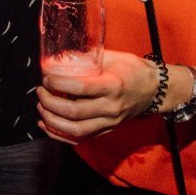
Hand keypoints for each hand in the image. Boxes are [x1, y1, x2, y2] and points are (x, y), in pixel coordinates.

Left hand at [36, 50, 160, 143]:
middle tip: (40, 92)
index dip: (59, 84)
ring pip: (76, 130)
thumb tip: (62, 56)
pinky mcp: (107, 131)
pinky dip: (60, 135)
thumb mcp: (114, 57)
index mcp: (113, 86)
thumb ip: (89, 56)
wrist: (155, 91)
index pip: (81, 88)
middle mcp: (111, 107)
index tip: (47, 77)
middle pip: (74, 112)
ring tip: (41, 108)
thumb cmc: (134, 70)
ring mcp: (110, 122)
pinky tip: (46, 125)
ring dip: (52, 121)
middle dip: (50, 103)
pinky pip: (81, 139)